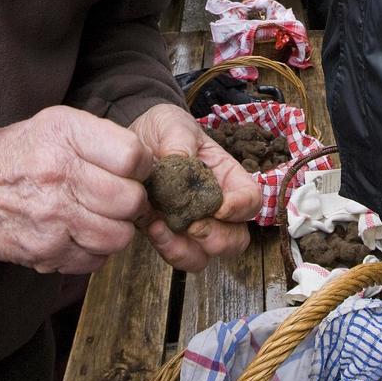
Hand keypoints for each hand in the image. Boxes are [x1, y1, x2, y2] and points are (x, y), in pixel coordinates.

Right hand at [0, 106, 152, 273]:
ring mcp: (53, 218)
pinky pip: (97, 260)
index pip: (133, 155)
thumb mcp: (53, 124)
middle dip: (132, 201)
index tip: (130, 170)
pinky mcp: (48, 252)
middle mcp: (59, 175)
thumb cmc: (15, 155)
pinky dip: (95, 251)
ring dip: (116, 229)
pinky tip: (80, 234)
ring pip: (119, 236)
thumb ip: (100, 139)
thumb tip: (145, 166)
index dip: (140, 166)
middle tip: (117, 198)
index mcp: (64, 135)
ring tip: (99, 217)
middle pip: (131, 200)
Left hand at [129, 103, 260, 269]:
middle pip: (237, 239)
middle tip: (194, 225)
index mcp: (227, 179)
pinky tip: (152, 226)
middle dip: (218, 238)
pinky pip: (178, 256)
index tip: (219, 206)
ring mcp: (194, 226)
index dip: (241, 209)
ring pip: (208, 255)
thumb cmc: (162, 131)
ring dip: (190, 249)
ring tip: (165, 227)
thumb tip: (182, 164)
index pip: (251, 200)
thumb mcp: (172, 124)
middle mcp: (216, 208)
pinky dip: (168, 249)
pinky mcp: (168, 236)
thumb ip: (180, 141)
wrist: (130, 145)